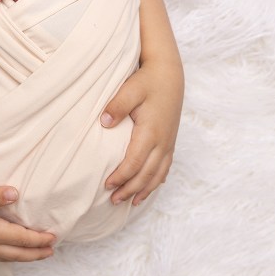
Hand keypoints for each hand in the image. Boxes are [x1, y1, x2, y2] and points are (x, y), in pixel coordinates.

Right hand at [0, 186, 54, 261]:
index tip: (54, 237)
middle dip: (36, 253)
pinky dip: (8, 255)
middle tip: (50, 252)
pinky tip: (4, 251)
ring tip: (33, 255)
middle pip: (19, 253)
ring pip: (8, 256)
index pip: (23, 238)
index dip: (40, 238)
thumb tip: (15, 193)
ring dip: (24, 256)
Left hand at [100, 62, 182, 205]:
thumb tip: (104, 123)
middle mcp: (163, 141)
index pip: (134, 163)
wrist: (169, 73)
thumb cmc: (147, 80)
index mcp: (151, 132)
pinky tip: (150, 187)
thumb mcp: (130, 89)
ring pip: (158, 174)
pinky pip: (165, 167)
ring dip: (144, 189)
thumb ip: (116, 106)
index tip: (106, 185)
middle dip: (130, 189)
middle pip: (146, 174)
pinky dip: (157, 180)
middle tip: (113, 201)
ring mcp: (169, 142)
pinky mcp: (170, 140)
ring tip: (131, 202)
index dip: (121, 177)